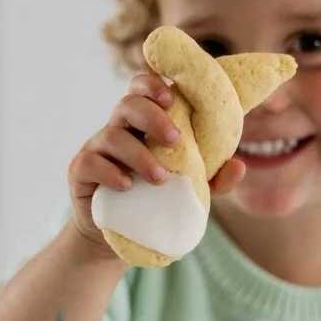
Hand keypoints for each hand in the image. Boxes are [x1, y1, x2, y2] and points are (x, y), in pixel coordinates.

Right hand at [67, 70, 245, 253]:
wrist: (119, 235)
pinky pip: (91, 163)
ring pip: (112, 135)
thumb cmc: (156, 201)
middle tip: (175, 139)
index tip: (171, 97)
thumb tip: (239, 166)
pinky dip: (111, 173)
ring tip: (160, 178)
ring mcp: (97, 148)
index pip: (142, 88)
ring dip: (139, 154)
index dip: (153, 85)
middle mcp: (118, 128)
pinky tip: (128, 186)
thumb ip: (214, 178)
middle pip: (127, 104)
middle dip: (152, 116)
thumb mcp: (191, 190)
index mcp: (142, 123)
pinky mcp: (81, 171)